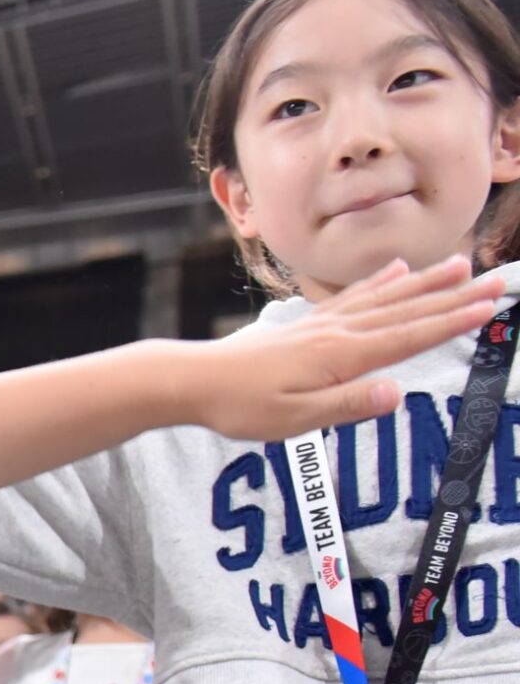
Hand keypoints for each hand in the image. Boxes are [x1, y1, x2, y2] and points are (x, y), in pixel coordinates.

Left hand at [190, 257, 506, 440]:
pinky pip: (354, 297)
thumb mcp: (295, 418)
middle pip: (406, 311)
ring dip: (426, 282)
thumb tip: (396, 393)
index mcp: (341, 356)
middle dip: (453, 296)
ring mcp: (323, 324)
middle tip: (495, 281)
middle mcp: (338, 332)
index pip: (409, 337)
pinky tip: (397, 270)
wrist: (194, 380)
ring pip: (386, 298)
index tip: (488, 307)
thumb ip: (347, 405)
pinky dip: (381, 282)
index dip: (451, 322)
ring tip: (460, 265)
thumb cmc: (241, 406)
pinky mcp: (308, 324)